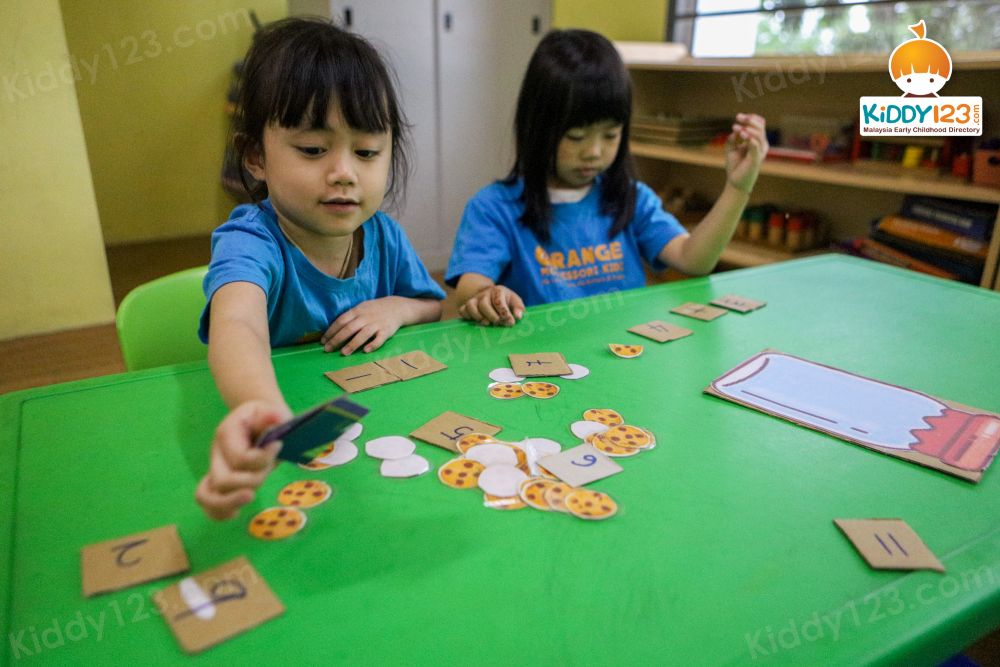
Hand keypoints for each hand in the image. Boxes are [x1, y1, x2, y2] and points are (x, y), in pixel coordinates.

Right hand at [195, 400, 290, 520]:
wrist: (257, 419)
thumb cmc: (266, 417)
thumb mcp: (272, 410)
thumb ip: (272, 415)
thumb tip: (276, 417)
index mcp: (227, 433)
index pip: (239, 457)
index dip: (261, 458)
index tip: (278, 446)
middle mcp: (217, 453)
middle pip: (222, 480)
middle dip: (250, 481)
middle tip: (268, 470)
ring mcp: (216, 469)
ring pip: (207, 496)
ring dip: (230, 502)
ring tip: (250, 497)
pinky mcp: (219, 482)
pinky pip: (208, 504)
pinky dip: (218, 513)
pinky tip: (236, 513)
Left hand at [321, 297, 403, 354]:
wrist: (396, 307)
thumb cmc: (374, 310)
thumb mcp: (361, 308)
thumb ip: (349, 317)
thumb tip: (333, 329)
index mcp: (357, 311)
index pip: (341, 321)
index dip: (331, 331)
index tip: (323, 341)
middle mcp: (366, 317)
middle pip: (349, 328)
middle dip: (337, 339)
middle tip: (327, 349)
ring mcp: (377, 324)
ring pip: (363, 334)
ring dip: (352, 344)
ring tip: (343, 353)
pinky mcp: (386, 331)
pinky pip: (379, 338)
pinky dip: (373, 344)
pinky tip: (365, 351)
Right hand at [458, 285, 524, 326]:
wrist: (491, 295)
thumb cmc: (506, 301)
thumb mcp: (515, 301)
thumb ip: (518, 308)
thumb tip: (518, 316)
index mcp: (498, 290)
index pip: (498, 301)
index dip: (504, 313)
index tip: (510, 322)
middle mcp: (484, 294)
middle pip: (484, 304)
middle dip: (491, 315)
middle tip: (497, 322)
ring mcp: (474, 299)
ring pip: (470, 305)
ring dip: (478, 316)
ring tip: (486, 323)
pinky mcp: (467, 306)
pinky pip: (462, 310)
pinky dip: (467, 316)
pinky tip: (475, 322)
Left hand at [725, 113, 768, 193]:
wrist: (736, 182)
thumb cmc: (735, 167)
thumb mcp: (731, 149)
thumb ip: (732, 139)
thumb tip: (735, 129)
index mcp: (757, 141)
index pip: (759, 124)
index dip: (750, 118)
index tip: (738, 117)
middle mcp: (761, 145)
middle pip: (760, 126)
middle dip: (749, 120)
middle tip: (737, 117)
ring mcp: (760, 151)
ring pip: (759, 134)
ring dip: (747, 128)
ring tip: (735, 127)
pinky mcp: (756, 158)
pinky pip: (756, 144)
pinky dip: (749, 137)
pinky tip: (741, 134)